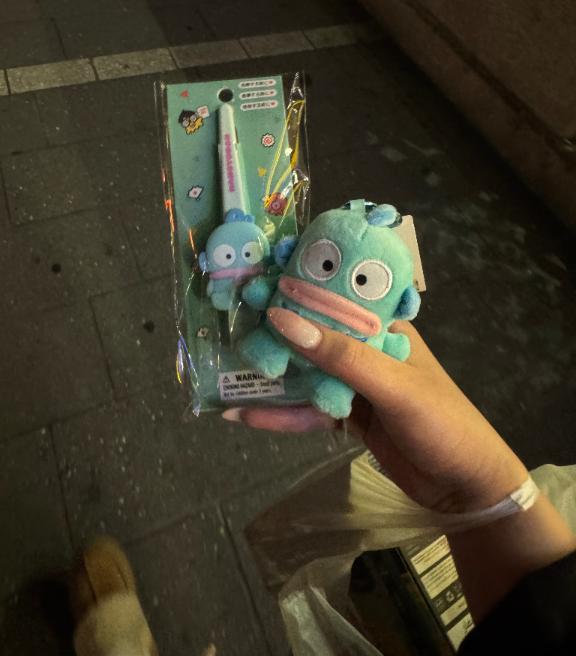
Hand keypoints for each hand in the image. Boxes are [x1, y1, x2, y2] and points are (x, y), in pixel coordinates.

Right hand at [224, 308, 528, 512]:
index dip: (296, 289)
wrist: (465, 487)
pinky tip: (246, 415)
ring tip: (225, 375)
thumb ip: (340, 356)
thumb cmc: (441, 424)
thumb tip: (282, 320)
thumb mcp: (393, 385)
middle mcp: (365, 349)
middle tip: (228, 330)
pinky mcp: (348, 416)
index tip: (253, 283)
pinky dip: (280, 413)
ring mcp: (355, 383)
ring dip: (271, 377)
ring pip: (305, 373)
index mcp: (384, 327)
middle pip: (312, 335)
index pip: (335, 296)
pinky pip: (308, 409)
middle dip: (273, 335)